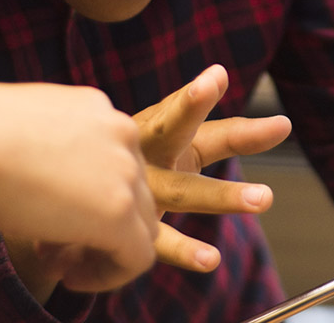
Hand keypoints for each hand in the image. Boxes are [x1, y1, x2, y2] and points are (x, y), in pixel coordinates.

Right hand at [0, 76, 158, 298]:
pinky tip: (70, 277)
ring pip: (142, 224)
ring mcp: (125, 170)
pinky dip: (109, 275)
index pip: (113, 160)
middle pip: (133, 190)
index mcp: (95, 108)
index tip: (46, 214)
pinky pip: (138, 257)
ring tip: (57, 263)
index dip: (85, 195)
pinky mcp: (119, 211)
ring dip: (103, 250)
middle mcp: (120, 132)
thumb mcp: (19, 133)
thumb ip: (44, 152)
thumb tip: (33, 178)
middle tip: (51, 246)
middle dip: (96, 223)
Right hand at [133, 64, 292, 271]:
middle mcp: (147, 153)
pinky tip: (211, 259)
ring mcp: (139, 191)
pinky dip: (184, 250)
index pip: (182, 110)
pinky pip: (160, 241)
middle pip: (174, 129)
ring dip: (223, 195)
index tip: (218, 76)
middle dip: (195, 110)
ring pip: (182, 191)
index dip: (198, 96)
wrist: (66, 195)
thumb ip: (221, 129)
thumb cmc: (132, 160)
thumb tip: (267, 110)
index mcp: (155, 127)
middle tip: (234, 99)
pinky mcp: (129, 230)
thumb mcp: (168, 139)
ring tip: (264, 198)